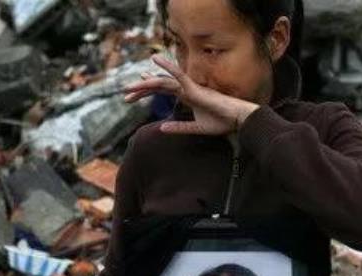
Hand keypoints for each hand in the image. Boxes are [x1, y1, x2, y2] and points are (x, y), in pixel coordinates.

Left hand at [123, 54, 259, 135]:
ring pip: (163, 82)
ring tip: (130, 87)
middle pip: (159, 85)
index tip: (134, 93)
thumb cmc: (221, 123)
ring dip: (146, 84)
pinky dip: (167, 67)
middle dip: (142, 90)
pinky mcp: (195, 88)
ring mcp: (190, 87)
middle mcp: (187, 89)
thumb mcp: (196, 128)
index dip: (148, 90)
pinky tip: (155, 61)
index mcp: (187, 96)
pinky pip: (179, 75)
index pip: (163, 90)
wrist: (237, 121)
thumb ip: (179, 127)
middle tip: (125, 96)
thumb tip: (161, 128)